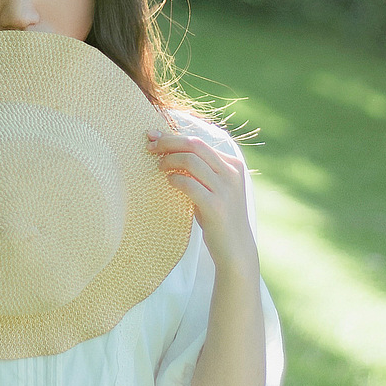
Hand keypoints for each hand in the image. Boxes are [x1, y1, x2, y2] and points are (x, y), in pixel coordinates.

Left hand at [146, 127, 257, 277]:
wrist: (235, 249)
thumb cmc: (218, 217)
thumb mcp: (215, 188)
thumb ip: (202, 170)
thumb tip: (171, 150)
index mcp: (233, 165)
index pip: (200, 141)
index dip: (174, 136)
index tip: (153, 136)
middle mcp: (231, 173)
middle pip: (195, 145)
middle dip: (168, 142)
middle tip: (150, 146)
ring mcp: (225, 190)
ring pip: (191, 160)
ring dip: (170, 160)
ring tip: (159, 166)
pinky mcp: (216, 206)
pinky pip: (189, 184)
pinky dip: (175, 179)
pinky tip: (169, 181)